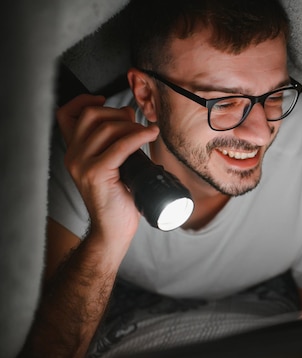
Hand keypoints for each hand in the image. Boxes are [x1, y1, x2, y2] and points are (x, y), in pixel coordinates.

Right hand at [56, 94, 159, 241]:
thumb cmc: (118, 199)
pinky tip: (150, 135)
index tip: (104, 100)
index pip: (66, 114)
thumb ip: (113, 143)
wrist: (113, 229)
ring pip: (106, 127)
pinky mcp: (96, 173)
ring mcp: (82, 164)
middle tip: (136, 123)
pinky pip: (120, 145)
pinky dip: (139, 136)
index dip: (84, 101)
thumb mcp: (112, 166)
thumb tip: (129, 116)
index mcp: (73, 152)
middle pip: (92, 115)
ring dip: (132, 125)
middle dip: (118, 113)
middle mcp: (73, 156)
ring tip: (146, 134)